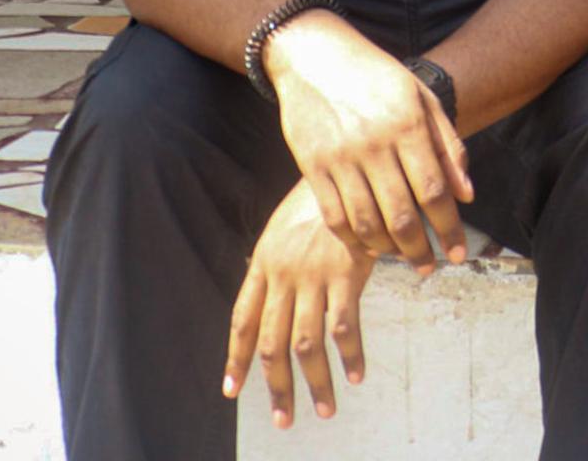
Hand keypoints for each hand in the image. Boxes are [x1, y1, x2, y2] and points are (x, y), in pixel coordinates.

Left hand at [225, 181, 376, 428]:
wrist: (348, 168)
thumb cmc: (320, 198)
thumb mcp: (284, 227)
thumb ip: (276, 264)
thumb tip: (271, 299)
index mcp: (264, 264)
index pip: (241, 320)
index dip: (235, 358)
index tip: (231, 388)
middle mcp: (282, 275)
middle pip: (271, 343)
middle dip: (275, 386)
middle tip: (284, 419)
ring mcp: (312, 276)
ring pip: (305, 345)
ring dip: (314, 384)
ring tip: (323, 410)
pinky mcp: (345, 274)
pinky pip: (344, 328)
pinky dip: (350, 356)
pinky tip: (356, 375)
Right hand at [267, 16, 473, 270]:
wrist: (314, 55)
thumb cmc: (375, 75)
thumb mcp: (420, 96)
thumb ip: (448, 144)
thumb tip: (467, 195)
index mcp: (406, 124)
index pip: (434, 190)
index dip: (449, 228)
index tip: (458, 253)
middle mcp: (374, 143)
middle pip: (402, 214)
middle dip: (420, 250)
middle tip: (430, 267)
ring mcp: (340, 157)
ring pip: (367, 222)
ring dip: (389, 250)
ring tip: (402, 258)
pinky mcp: (312, 166)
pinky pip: (334, 217)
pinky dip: (353, 240)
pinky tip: (368, 247)